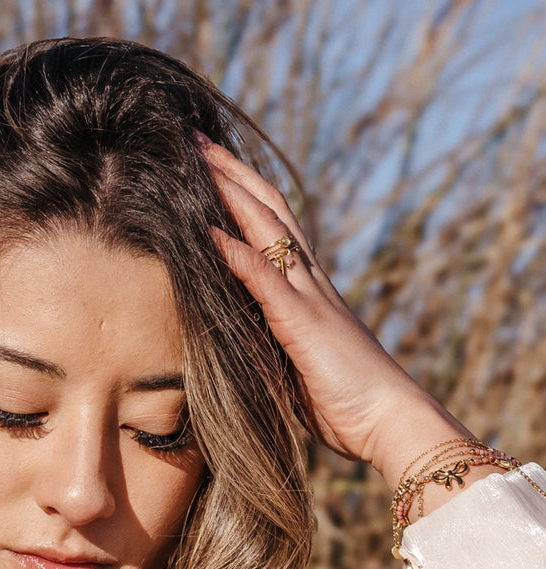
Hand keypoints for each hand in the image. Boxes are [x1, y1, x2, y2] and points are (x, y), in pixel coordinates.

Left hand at [201, 138, 469, 487]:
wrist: (385, 419)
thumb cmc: (342, 401)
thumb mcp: (294, 364)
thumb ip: (270, 341)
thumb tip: (237, 336)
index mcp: (306, 289)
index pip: (269, 225)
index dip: (239, 192)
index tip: (208, 164)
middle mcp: (308, 280)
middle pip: (266, 209)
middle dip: (230, 172)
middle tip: (193, 137)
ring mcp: (307, 297)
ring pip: (266, 228)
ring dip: (230, 192)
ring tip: (196, 159)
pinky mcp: (302, 323)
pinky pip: (265, 280)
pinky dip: (236, 255)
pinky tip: (208, 234)